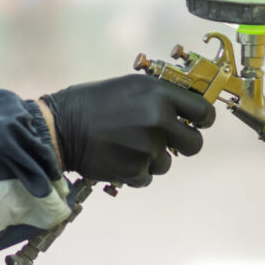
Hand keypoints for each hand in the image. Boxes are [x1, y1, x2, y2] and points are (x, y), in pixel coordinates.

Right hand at [42, 74, 215, 186]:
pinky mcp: (135, 171)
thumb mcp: (131, 87)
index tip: (197, 123)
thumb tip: (186, 111)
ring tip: (126, 146)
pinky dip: (135, 172)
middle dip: (184, 144)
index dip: (203, 120)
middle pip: (195, 144)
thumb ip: (160, 98)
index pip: (204, 112)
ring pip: (167, 163)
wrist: (60, 128)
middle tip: (167, 142)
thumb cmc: (92, 103)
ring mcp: (148, 148)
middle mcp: (159, 121)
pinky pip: (147, 177)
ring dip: (152, 159)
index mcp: (159, 95)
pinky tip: (117, 158)